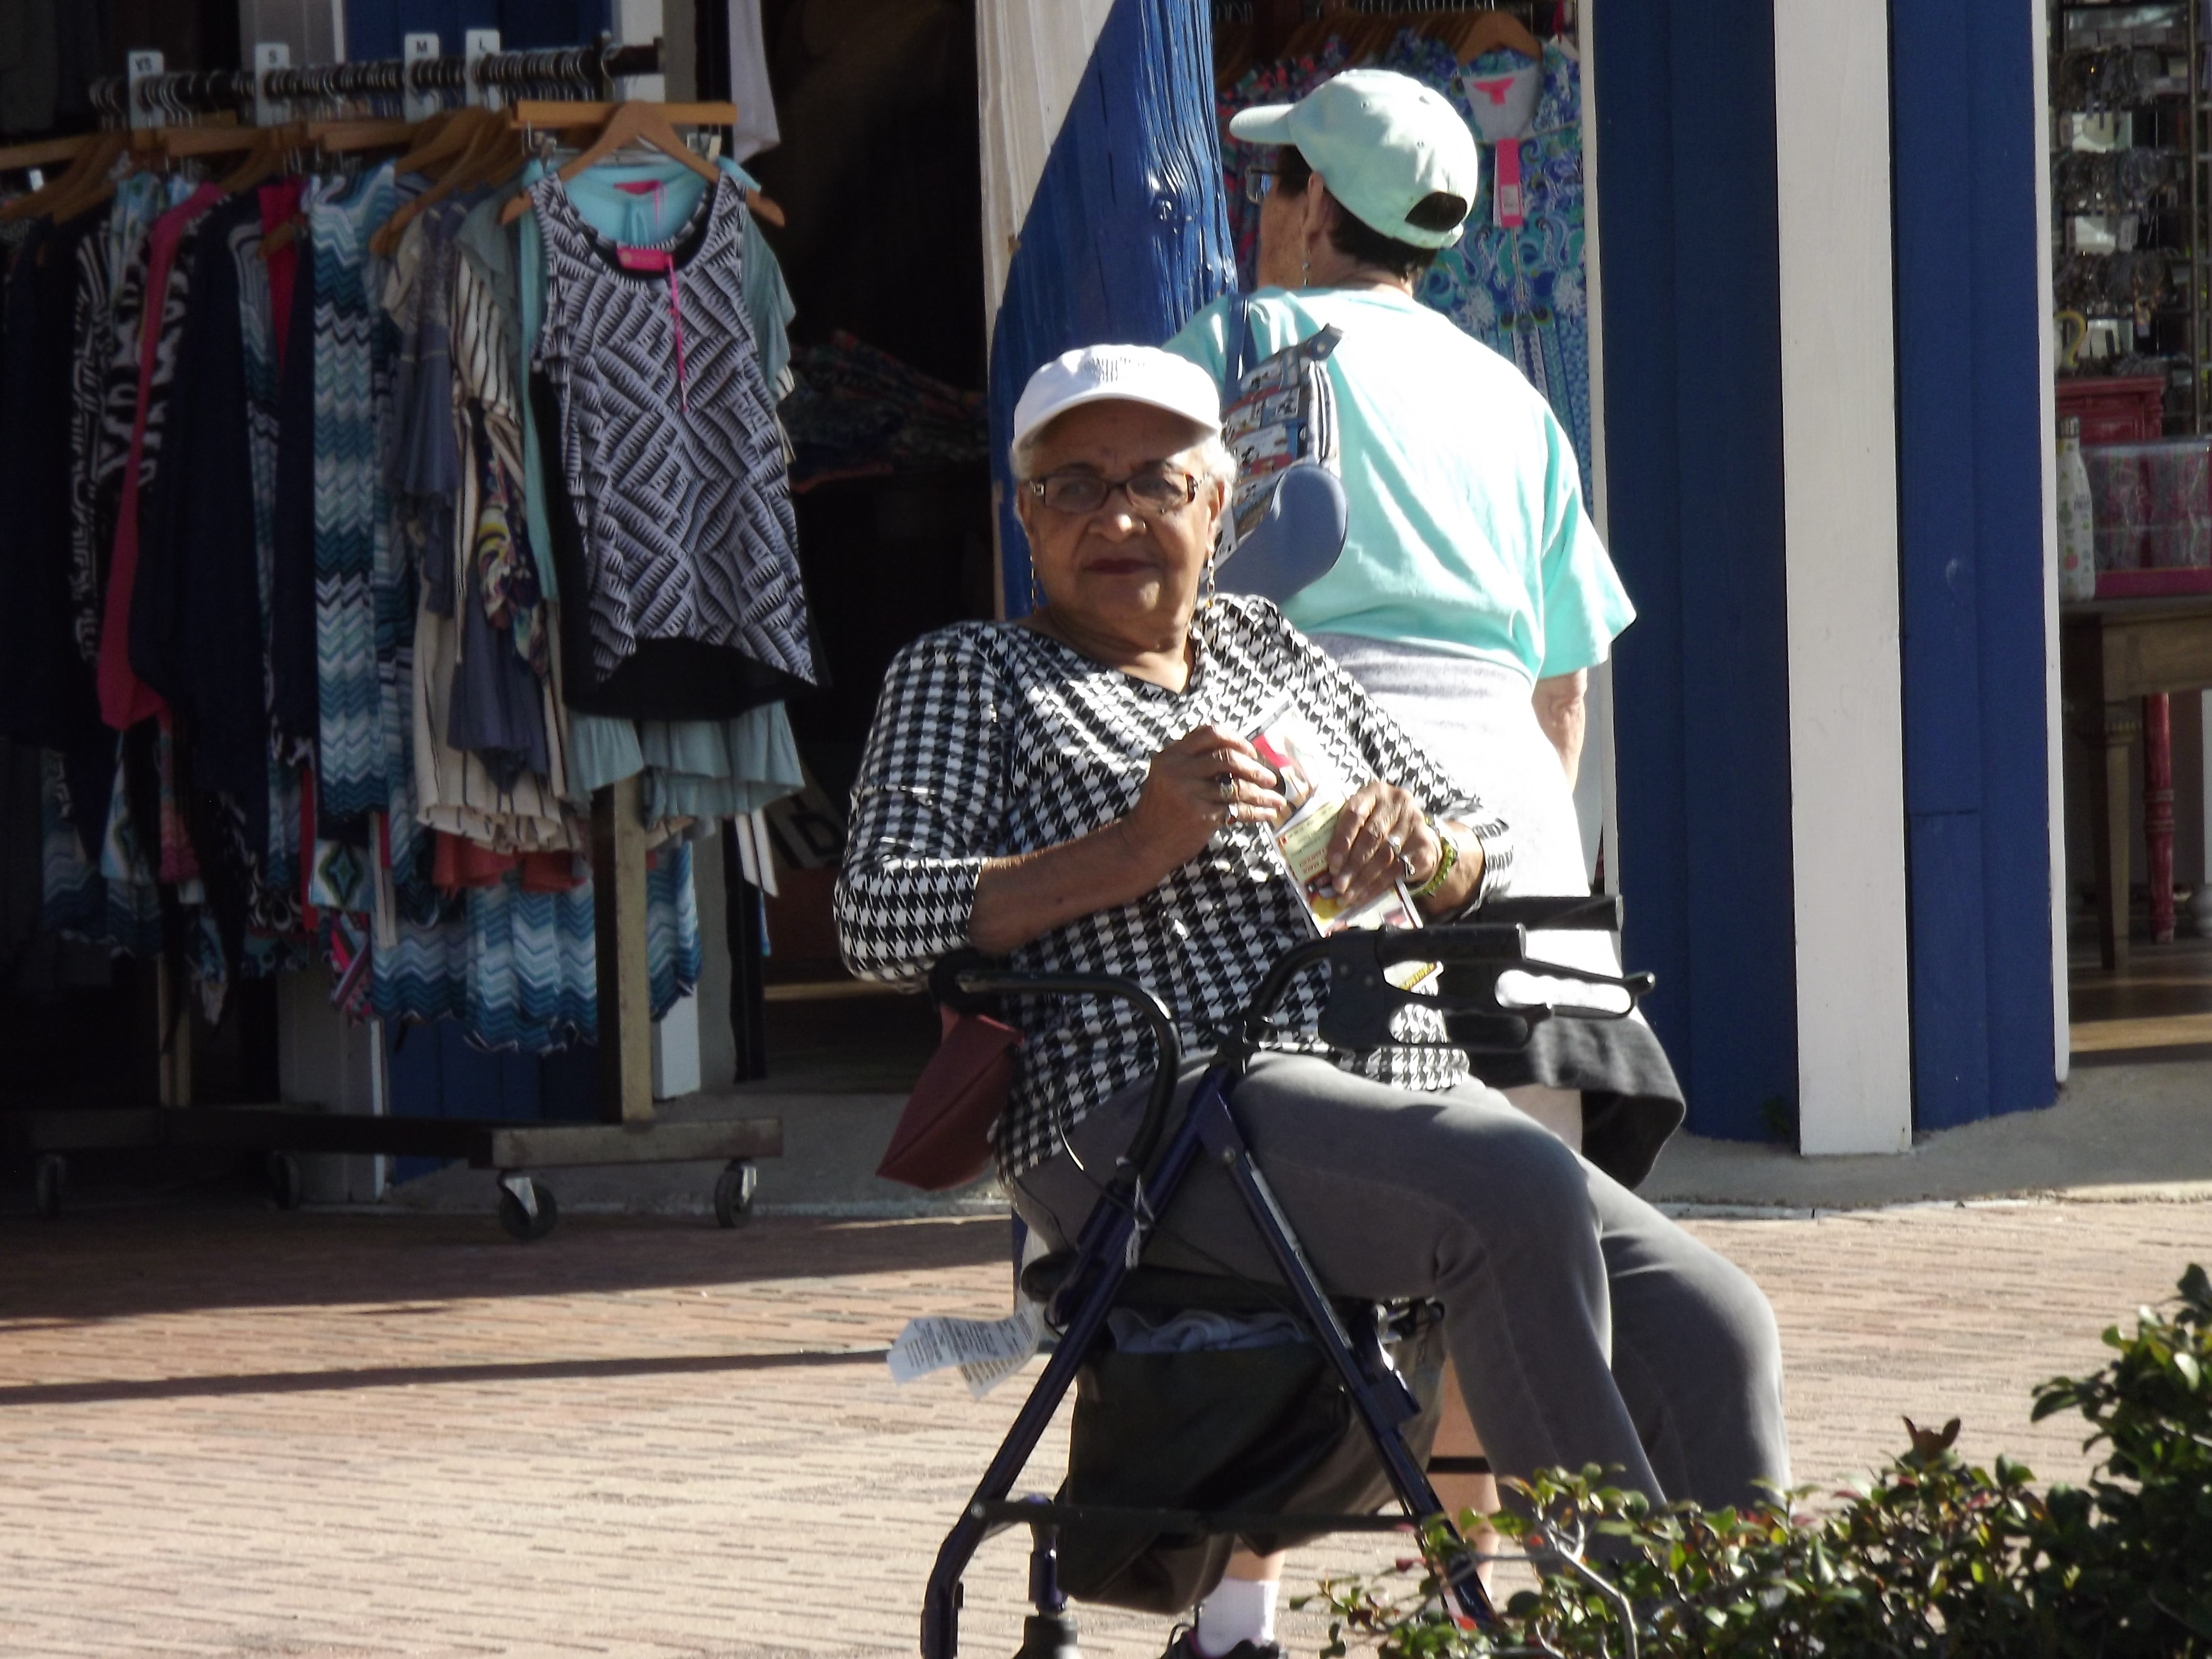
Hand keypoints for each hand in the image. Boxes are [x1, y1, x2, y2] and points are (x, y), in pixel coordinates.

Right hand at [1118, 725, 1285, 877]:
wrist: (1144, 843)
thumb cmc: (1162, 809)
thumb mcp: (1168, 776)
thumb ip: (1194, 761)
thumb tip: (1241, 754)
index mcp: (1172, 755)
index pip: (1210, 734)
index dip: (1236, 740)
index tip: (1251, 751)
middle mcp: (1179, 770)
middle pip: (1228, 757)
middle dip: (1254, 767)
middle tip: (1269, 778)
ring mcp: (1190, 793)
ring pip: (1237, 787)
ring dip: (1262, 793)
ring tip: (1276, 799)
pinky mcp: (1201, 816)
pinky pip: (1237, 810)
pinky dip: (1257, 812)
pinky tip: (1267, 814)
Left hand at [1326, 781, 1440, 909]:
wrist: (1416, 832)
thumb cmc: (1379, 824)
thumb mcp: (1363, 817)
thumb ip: (1346, 832)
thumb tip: (1325, 867)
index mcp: (1375, 792)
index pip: (1355, 813)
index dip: (1342, 840)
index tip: (1332, 865)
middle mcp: (1397, 802)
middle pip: (1372, 837)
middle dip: (1352, 865)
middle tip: (1338, 886)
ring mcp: (1414, 822)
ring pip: (1385, 856)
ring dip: (1364, 880)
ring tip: (1347, 896)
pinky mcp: (1424, 844)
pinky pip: (1398, 869)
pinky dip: (1378, 886)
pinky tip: (1364, 896)